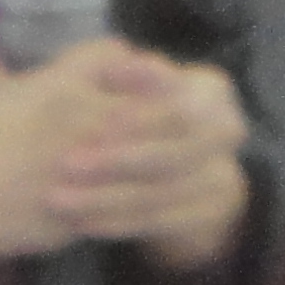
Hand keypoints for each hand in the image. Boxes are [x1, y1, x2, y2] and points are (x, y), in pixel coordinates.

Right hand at [0, 47, 140, 281]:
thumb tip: (7, 69)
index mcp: (61, 86)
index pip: (115, 53)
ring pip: (152, 147)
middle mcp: (90, 120)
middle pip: (150, 98)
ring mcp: (100, 165)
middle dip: (153, 99)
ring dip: (153, 143)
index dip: (120, 59)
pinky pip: (134, 190)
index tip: (117, 71)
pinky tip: (129, 185)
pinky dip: (136, 184)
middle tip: (148, 107)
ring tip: (146, 146)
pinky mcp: (100, 202)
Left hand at [44, 51, 249, 273]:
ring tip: (58, 198)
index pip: (179, 102)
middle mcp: (226, 132)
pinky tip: (78, 221)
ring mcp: (221, 177)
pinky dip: (115, 222)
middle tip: (65, 163)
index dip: (140, 112)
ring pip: (158, 193)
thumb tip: (113, 61)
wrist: (178, 165)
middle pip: (172, 151)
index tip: (98, 117)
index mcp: (212, 91)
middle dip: (118, 159)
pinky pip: (156, 223)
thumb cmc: (138, 107)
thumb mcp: (128, 79)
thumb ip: (115, 65)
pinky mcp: (205, 215)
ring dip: (104, 197)